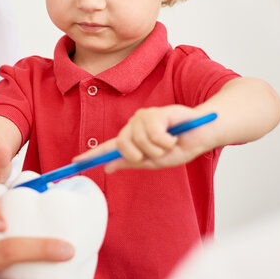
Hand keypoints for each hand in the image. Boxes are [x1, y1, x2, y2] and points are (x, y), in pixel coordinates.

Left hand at [75, 105, 215, 172]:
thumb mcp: (156, 161)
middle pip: (122, 145)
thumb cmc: (181, 146)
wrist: (203, 134)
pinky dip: (166, 139)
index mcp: (132, 140)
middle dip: (141, 155)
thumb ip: (132, 162)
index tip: (76, 161)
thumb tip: (107, 167)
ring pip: (138, 141)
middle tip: (159, 152)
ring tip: (170, 142)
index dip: (92, 155)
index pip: (108, 148)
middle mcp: (133, 127)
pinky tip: (174, 134)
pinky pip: (153, 133)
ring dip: (159, 148)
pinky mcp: (154, 111)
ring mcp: (142, 117)